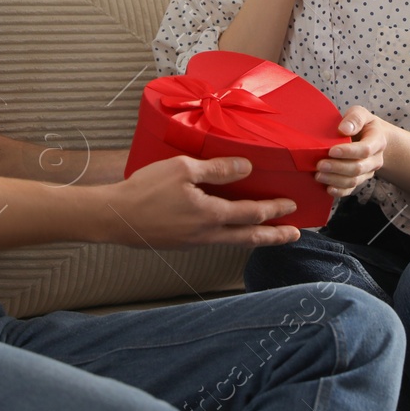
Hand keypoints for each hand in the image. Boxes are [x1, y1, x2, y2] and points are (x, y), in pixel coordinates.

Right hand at [102, 154, 300, 247]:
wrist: (115, 217)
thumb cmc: (145, 190)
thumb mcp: (182, 169)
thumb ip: (216, 169)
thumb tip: (246, 168)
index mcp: (210, 215)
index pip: (252, 213)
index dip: (275, 210)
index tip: (292, 206)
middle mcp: (207, 234)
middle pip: (249, 237)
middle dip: (274, 236)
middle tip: (294, 234)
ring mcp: (194, 241)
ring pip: (233, 241)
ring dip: (255, 237)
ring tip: (269, 234)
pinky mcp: (182, 242)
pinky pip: (216, 240)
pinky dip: (233, 236)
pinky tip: (231, 228)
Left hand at [316, 106, 390, 197]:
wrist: (372, 138)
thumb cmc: (363, 125)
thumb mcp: (361, 114)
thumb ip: (355, 118)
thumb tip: (344, 129)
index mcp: (377, 141)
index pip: (365, 150)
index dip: (348, 152)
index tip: (331, 150)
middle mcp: (375, 159)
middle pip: (358, 168)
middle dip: (337, 168)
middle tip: (319, 164)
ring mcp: (368, 172)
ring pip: (354, 181)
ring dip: (335, 180)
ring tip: (318, 175)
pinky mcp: (360, 180)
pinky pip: (351, 190)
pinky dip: (339, 191)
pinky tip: (327, 188)